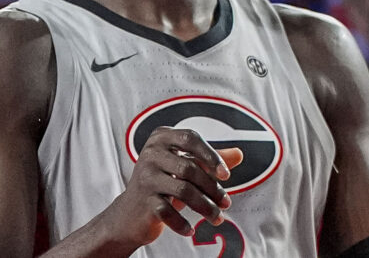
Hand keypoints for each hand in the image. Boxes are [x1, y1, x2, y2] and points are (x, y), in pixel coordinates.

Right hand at [99, 134, 240, 244]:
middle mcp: (150, 154)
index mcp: (161, 138)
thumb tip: (239, 154)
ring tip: (217, 217)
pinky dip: (182, 223)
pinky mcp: (142, 200)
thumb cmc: (161, 184)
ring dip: (205, 207)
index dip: (211, 155)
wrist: (128, 214)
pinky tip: (191, 229)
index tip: (226, 175)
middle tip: (227, 203)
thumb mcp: (184, 167)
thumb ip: (209, 159)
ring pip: (183, 191)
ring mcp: (145, 177)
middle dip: (212, 189)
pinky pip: (168, 212)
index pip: (190, 139)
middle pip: (190, 168)